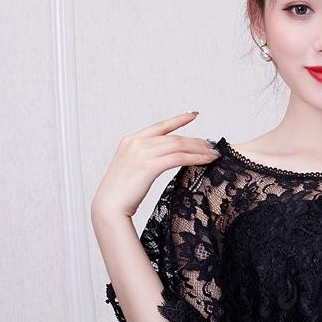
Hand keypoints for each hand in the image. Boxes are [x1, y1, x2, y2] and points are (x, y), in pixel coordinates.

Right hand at [90, 111, 219, 220]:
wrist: (109, 206)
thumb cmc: (121, 193)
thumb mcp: (132, 168)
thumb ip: (146, 158)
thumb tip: (167, 157)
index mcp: (131, 140)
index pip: (160, 126)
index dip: (178, 119)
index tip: (193, 114)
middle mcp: (136, 142)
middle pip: (174, 138)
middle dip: (196, 141)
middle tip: (212, 146)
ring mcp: (142, 153)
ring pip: (178, 146)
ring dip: (199, 150)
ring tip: (213, 154)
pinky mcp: (149, 165)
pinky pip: (179, 158)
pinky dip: (195, 159)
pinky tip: (206, 161)